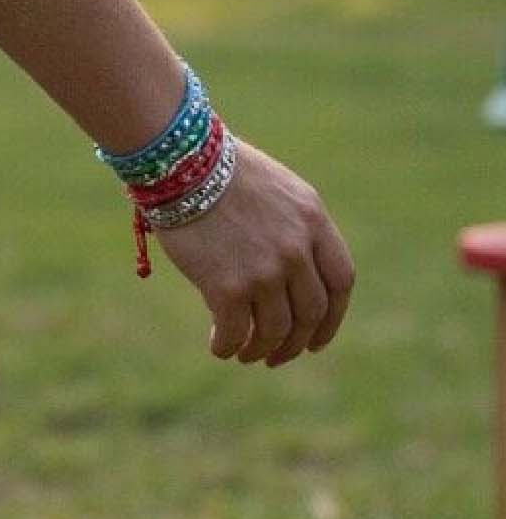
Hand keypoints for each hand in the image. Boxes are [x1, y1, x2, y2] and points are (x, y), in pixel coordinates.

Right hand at [156, 138, 354, 365]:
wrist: (178, 163)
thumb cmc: (219, 169)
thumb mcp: (276, 190)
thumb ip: (295, 228)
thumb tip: (294, 273)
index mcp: (313, 221)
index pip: (340, 282)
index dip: (332, 319)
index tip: (316, 339)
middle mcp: (295, 250)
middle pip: (310, 313)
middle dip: (295, 343)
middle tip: (277, 356)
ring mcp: (264, 270)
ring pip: (274, 330)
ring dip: (260, 350)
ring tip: (245, 354)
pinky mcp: (226, 285)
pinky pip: (235, 331)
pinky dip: (228, 346)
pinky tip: (219, 347)